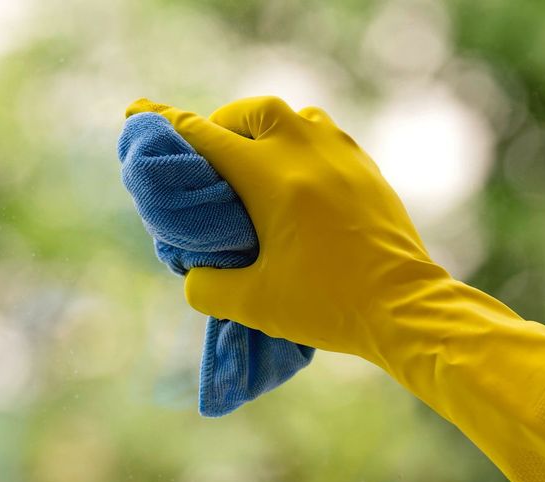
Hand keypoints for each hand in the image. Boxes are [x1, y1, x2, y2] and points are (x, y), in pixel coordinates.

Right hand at [126, 96, 453, 359]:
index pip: (206, 137)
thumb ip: (206, 286)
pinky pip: (324, 135)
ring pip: (292, 116)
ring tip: (254, 162)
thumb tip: (193, 273)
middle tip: (210, 160)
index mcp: (272, 178)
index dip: (168, 125)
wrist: (404, 307)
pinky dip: (299, 143)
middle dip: (220, 126)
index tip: (140, 114)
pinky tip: (297, 176)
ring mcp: (342, 154)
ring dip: (264, 129)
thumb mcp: (253, 304)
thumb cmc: (328, 305)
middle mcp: (306, 151)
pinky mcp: (367, 167)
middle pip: (249, 112)